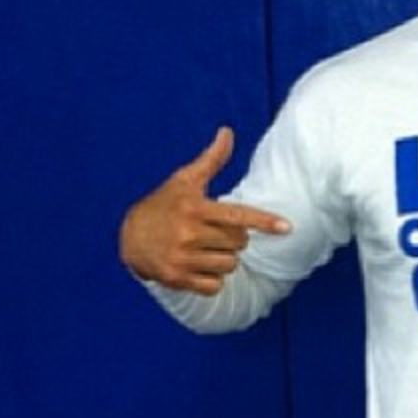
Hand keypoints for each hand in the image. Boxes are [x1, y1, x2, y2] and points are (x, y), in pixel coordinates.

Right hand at [119, 127, 290, 294]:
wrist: (129, 236)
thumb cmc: (164, 204)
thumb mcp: (185, 180)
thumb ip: (211, 159)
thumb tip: (227, 132)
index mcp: (195, 208)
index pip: (238, 216)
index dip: (265, 222)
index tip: (288, 227)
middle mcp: (188, 234)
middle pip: (239, 242)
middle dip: (235, 237)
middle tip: (216, 231)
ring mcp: (182, 258)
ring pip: (230, 264)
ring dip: (225, 258)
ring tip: (206, 247)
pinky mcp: (177, 279)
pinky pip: (215, 285)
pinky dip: (213, 278)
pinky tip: (199, 265)